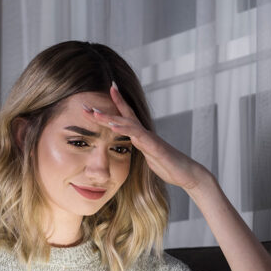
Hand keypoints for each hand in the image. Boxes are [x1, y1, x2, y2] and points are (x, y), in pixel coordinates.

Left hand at [84, 82, 212, 193]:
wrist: (186, 173)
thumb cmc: (168, 166)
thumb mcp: (148, 157)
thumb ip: (139, 150)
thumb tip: (129, 147)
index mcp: (141, 136)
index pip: (125, 117)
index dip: (113, 105)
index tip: (98, 97)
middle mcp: (144, 133)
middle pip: (121, 116)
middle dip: (103, 110)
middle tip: (84, 104)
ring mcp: (150, 138)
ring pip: (128, 123)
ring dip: (110, 118)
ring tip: (94, 113)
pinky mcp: (155, 147)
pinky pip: (138, 136)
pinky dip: (125, 130)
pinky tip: (113, 126)